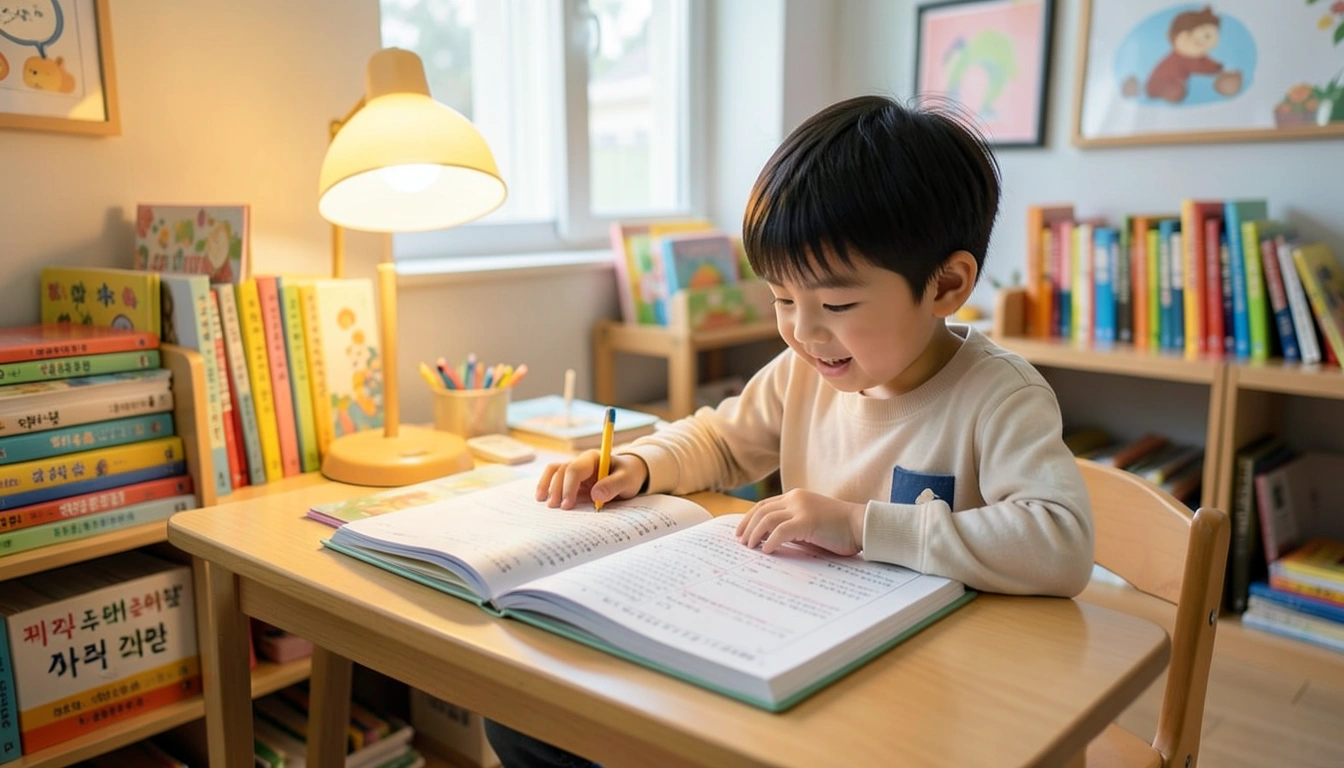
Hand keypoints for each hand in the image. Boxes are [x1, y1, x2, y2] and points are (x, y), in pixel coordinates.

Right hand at [536, 451, 648, 509]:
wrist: (629, 475)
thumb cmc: (628, 475)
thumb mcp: (627, 480)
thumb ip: (613, 486)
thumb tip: (596, 495)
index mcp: (593, 458)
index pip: (575, 469)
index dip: (569, 487)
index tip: (567, 505)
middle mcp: (581, 462)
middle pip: (562, 471)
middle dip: (557, 490)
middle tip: (555, 508)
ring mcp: (575, 470)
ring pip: (554, 472)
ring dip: (547, 485)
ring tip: (544, 503)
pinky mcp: (572, 479)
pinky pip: (554, 478)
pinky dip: (547, 485)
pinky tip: (542, 497)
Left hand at [735, 489, 865, 555]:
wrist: (861, 525)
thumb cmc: (838, 529)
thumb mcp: (810, 523)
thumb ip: (792, 526)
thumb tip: (768, 540)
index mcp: (796, 497)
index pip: (765, 505)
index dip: (749, 518)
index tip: (740, 532)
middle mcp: (796, 498)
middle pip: (761, 510)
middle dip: (747, 527)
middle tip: (741, 542)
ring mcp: (801, 508)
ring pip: (767, 519)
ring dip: (754, 534)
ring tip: (750, 547)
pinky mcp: (807, 521)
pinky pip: (780, 531)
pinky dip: (770, 541)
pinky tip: (767, 551)